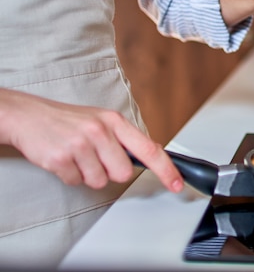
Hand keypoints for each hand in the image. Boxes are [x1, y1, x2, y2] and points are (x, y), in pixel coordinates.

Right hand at [0, 88, 183, 191]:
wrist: (30, 116)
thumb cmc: (70, 120)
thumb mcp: (102, 121)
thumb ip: (125, 139)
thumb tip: (149, 157)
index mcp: (115, 121)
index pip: (149, 149)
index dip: (166, 169)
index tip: (176, 183)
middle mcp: (100, 131)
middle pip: (123, 173)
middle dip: (111, 172)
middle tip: (97, 158)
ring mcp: (80, 144)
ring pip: (100, 181)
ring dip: (89, 175)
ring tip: (78, 156)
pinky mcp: (61, 158)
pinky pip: (77, 182)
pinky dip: (71, 176)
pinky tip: (65, 159)